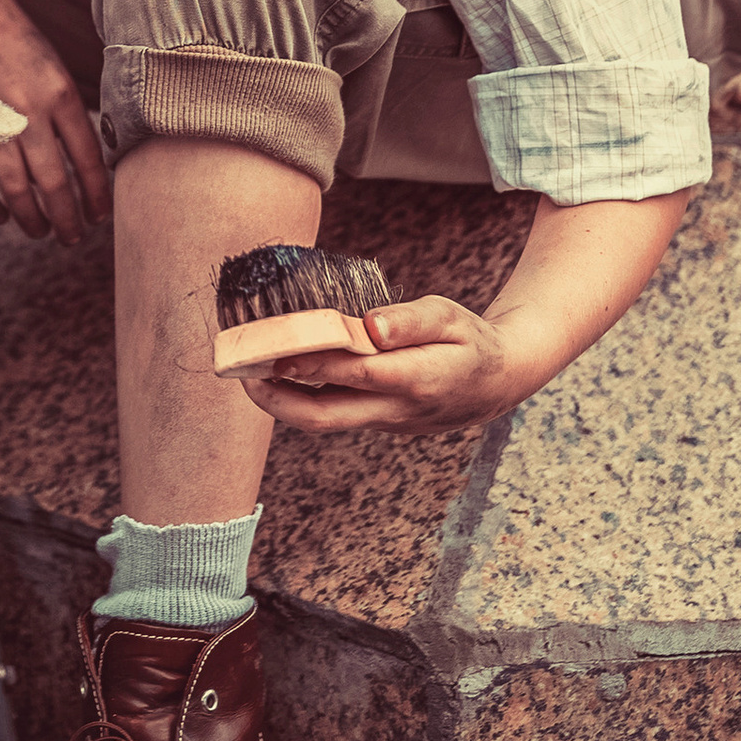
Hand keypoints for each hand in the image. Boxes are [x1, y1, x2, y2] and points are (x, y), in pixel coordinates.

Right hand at [0, 0, 110, 243]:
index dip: (96, 194)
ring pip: (16, 188)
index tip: (100, 216)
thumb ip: (63, 105)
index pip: (86, 158)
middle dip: (67, 217)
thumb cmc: (8, 31)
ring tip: (39, 232)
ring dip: (30, 218)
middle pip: (53, 182)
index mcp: (60, 94)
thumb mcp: (50, 63)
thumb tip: (80, 152)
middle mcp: (30, 111)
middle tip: (72, 237)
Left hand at [248, 293, 526, 437]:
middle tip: (244, 375)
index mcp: (420, 379)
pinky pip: (335, 414)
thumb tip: (370, 326)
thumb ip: (411, 321)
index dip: (317, 364)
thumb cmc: (470, 341)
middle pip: (328, 417)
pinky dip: (304, 397)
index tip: (280, 350)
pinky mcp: (377, 422)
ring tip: (249, 374)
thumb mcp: (451, 317)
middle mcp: (397, 410)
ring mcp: (385, 422)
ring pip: (326, 421)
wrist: (496, 384)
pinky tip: (281, 374)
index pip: (359, 374)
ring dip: (283, 402)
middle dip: (279, 401)